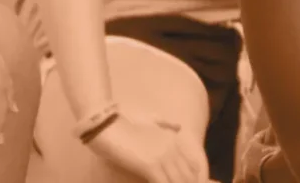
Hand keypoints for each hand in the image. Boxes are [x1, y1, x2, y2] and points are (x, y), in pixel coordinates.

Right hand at [90, 111, 207, 182]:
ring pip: (179, 182)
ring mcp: (163, 158)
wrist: (107, 124)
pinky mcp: (151, 166)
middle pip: (188, 177)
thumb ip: (166, 125)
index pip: (192, 166)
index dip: (192, 180)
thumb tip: (179, 126)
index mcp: (173, 141)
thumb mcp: (149, 122)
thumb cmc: (124, 125)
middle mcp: (172, 149)